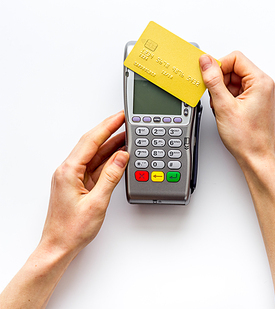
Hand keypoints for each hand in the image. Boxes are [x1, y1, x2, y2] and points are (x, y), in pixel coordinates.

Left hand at [40, 111, 128, 257]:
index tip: (119, 117)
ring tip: (127, 136)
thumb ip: (111, 176)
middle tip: (125, 121)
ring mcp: (73, 177)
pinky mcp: (78, 185)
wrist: (59, 246)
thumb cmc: (71, 229)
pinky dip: (108, 159)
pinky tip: (119, 156)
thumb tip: (121, 157)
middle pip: (91, 144)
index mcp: (68, 171)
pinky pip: (95, 166)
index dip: (107, 126)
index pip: (90, 141)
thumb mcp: (97, 202)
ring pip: (94, 155)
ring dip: (111, 145)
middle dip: (109, 131)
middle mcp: (68, 171)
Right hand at [199, 51, 274, 166]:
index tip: (208, 76)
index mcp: (261, 82)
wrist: (256, 158)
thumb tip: (206, 62)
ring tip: (222, 108)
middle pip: (235, 69)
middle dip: (221, 81)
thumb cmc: (247, 138)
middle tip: (216, 97)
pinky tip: (226, 111)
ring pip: (235, 81)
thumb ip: (213, 80)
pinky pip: (239, 91)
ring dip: (223, 91)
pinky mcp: (257, 103)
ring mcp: (262, 95)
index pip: (236, 58)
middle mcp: (265, 86)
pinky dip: (229, 99)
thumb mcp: (224, 106)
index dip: (219, 66)